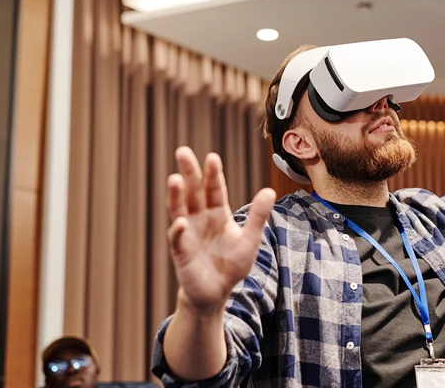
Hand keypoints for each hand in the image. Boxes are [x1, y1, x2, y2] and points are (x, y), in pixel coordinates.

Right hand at [166, 147, 276, 312]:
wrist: (216, 292)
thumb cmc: (231, 265)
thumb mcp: (250, 239)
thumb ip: (258, 216)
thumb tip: (270, 190)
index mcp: (217, 213)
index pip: (214, 189)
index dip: (213, 173)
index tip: (212, 157)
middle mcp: (199, 219)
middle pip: (193, 191)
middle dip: (189, 172)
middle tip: (182, 152)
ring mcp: (188, 233)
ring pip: (179, 210)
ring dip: (176, 195)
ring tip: (174, 179)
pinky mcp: (181, 252)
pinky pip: (178, 239)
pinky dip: (178, 231)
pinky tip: (180, 222)